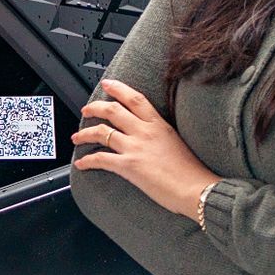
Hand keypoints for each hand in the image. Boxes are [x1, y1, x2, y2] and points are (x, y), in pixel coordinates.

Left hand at [71, 80, 219, 218]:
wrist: (197, 189)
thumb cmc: (191, 172)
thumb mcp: (176, 142)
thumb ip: (160, 135)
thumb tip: (150, 138)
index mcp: (159, 125)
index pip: (135, 99)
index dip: (119, 89)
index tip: (108, 84)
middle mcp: (145, 132)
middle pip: (113, 110)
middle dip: (94, 108)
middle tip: (86, 110)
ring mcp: (136, 147)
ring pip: (102, 131)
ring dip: (85, 133)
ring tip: (77, 137)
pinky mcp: (128, 165)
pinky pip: (100, 158)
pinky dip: (87, 161)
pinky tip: (81, 164)